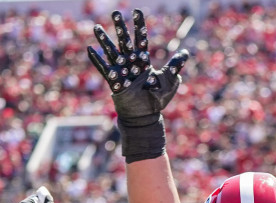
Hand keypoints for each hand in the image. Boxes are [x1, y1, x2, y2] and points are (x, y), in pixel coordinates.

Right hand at [88, 9, 189, 160]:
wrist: (146, 117)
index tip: (137, 11)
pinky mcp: (114, 83)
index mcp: (143, 62)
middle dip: (121, 27)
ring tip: (96, 27)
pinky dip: (97, 60)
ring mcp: (121, 73)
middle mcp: (131, 64)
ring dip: (105, 40)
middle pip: (125, 42)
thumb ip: (175, 66)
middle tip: (115, 12)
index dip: (139, 26)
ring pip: (112, 53)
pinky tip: (90, 49)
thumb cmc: (157, 100)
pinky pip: (104, 69)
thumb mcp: (170, 81)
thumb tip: (185, 53)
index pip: (141, 40)